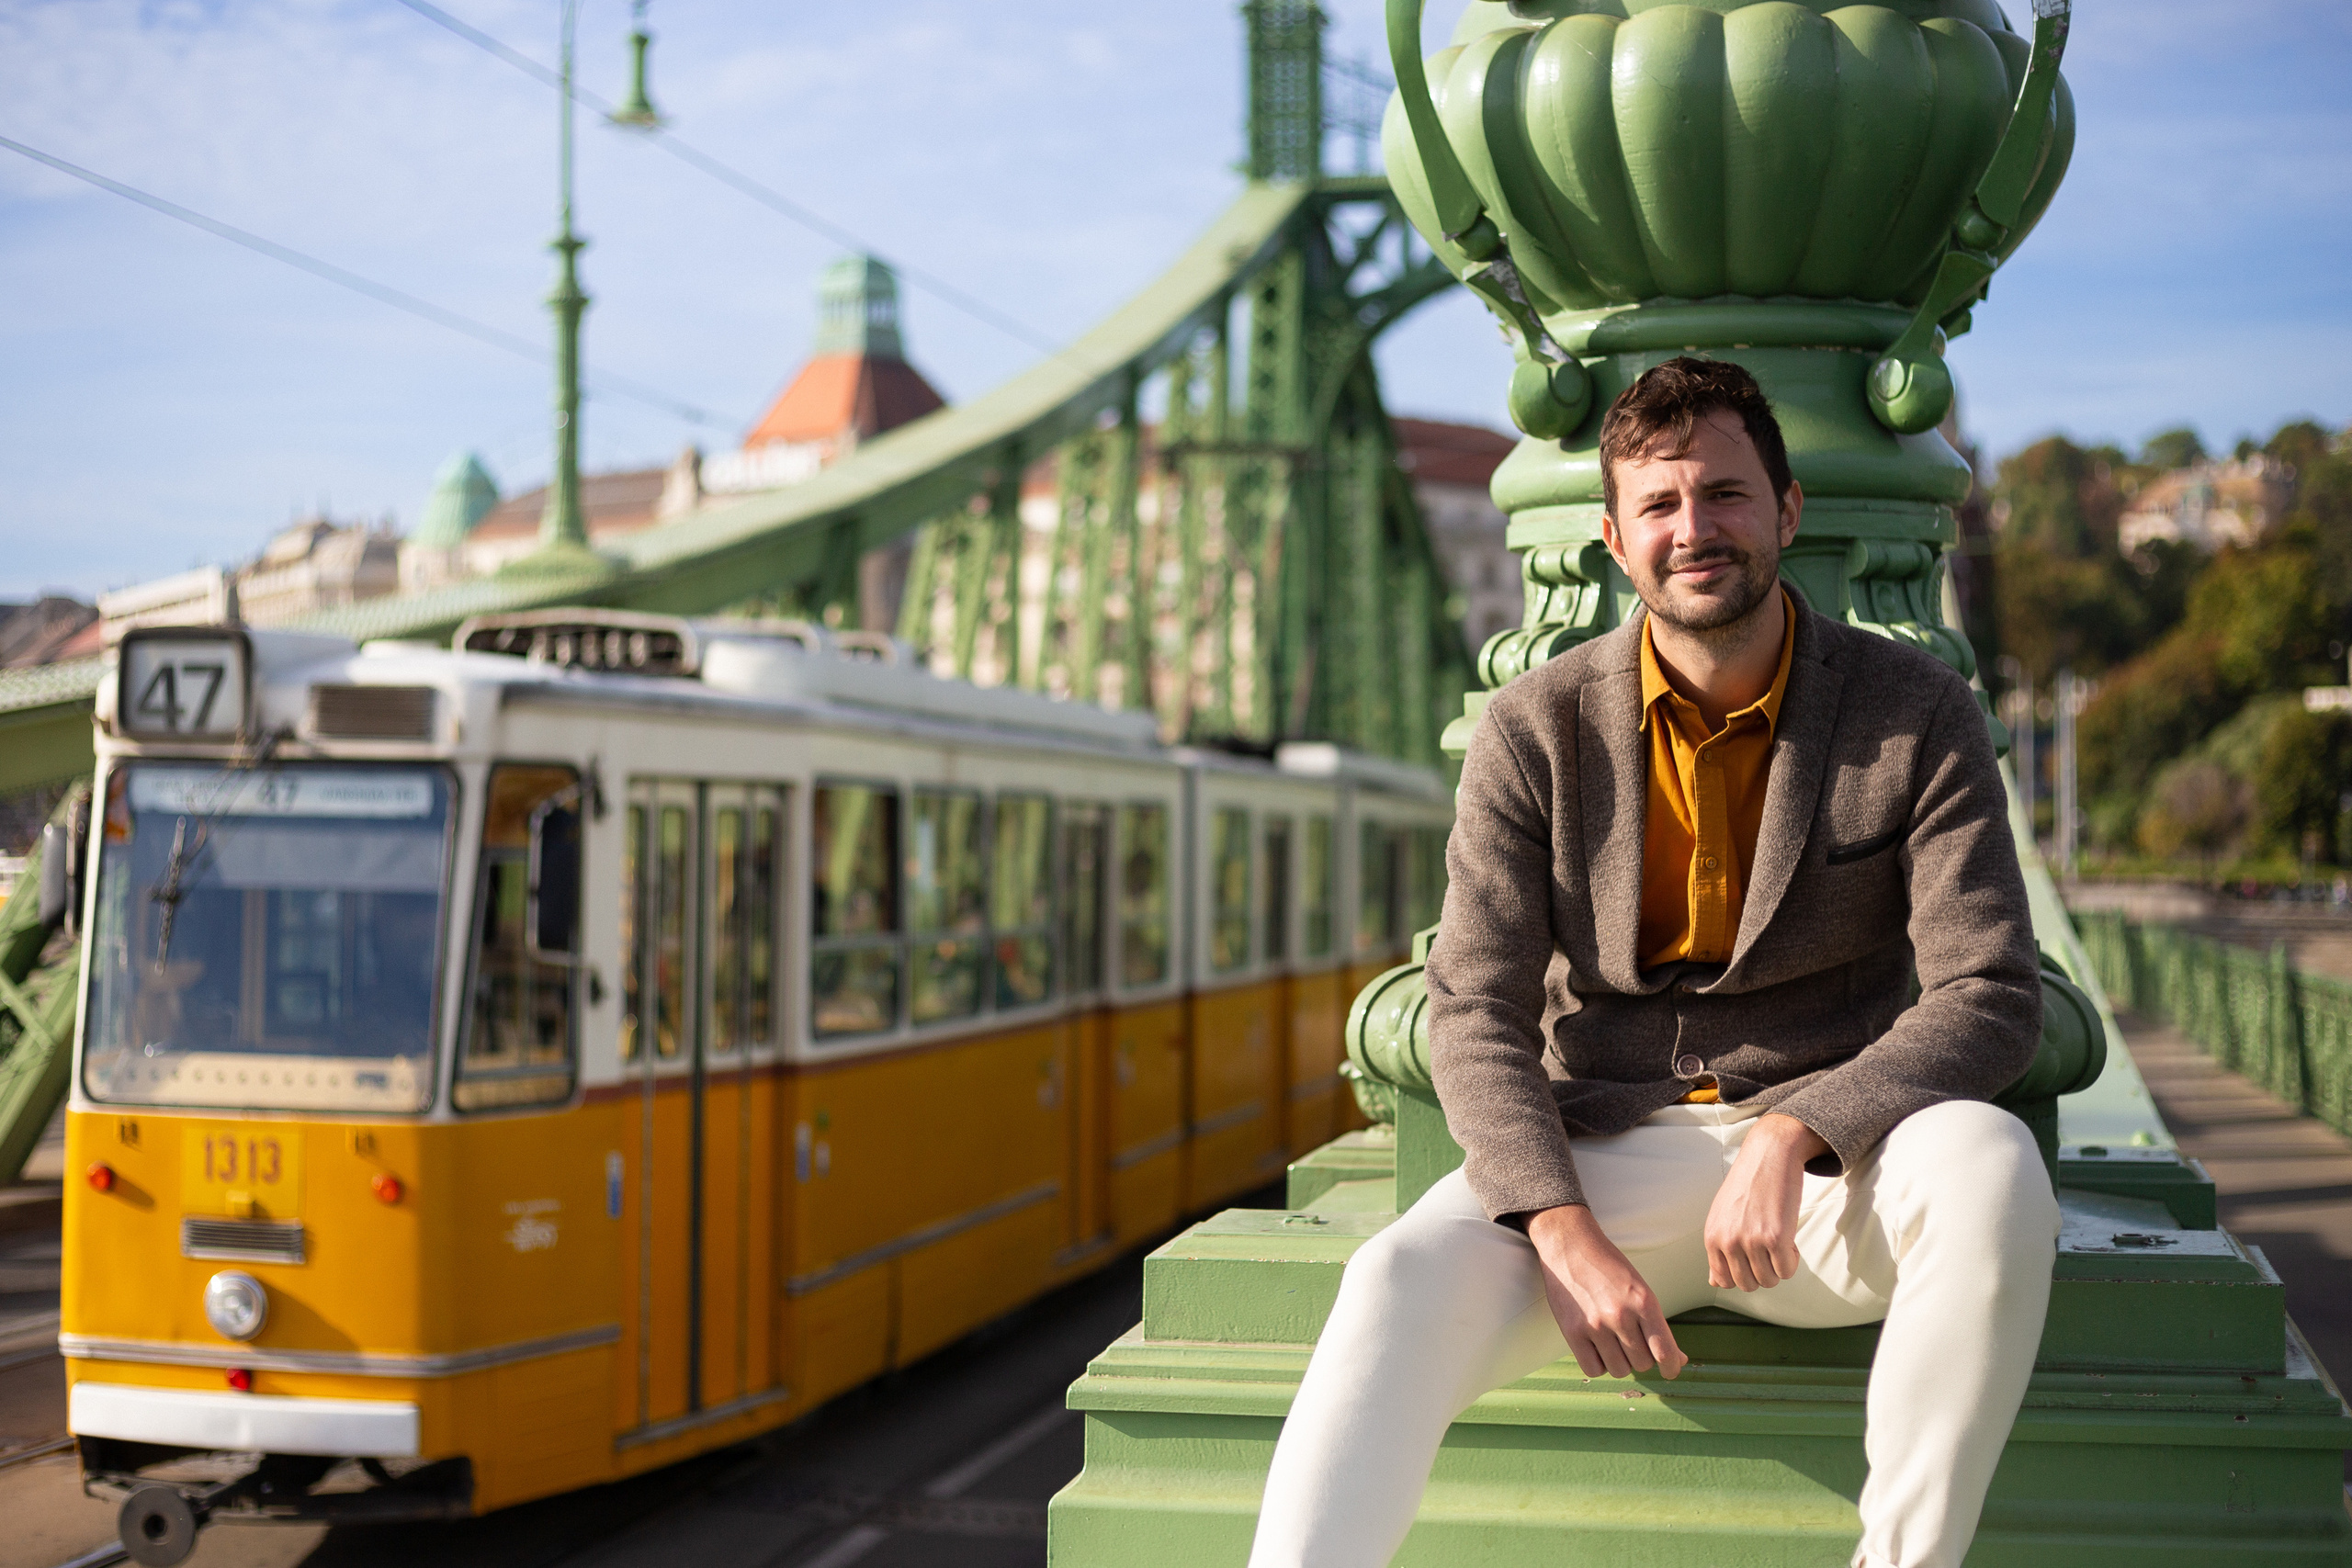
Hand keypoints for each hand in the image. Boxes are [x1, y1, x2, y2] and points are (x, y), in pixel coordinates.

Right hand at [1524, 1205, 1687, 1379]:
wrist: (1570, 1244)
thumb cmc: (1609, 1267)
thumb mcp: (1640, 1289)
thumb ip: (1657, 1325)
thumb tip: (1678, 1360)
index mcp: (1644, 1302)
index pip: (1664, 1351)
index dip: (1671, 1368)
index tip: (1669, 1370)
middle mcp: (1620, 1315)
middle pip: (1642, 1364)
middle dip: (1641, 1357)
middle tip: (1631, 1340)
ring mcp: (1594, 1325)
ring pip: (1619, 1370)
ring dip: (1620, 1362)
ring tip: (1612, 1342)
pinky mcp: (1572, 1331)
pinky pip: (1593, 1369)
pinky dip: (1598, 1364)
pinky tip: (1596, 1347)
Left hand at [1704, 1113, 1830, 1291]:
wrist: (1769, 1155)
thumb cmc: (1747, 1186)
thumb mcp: (1722, 1216)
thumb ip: (1718, 1250)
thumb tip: (1714, 1284)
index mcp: (1712, 1237)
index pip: (1724, 1281)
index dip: (1744, 1273)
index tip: (1752, 1256)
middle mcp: (1728, 1241)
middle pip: (1748, 1285)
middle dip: (1762, 1273)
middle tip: (1768, 1249)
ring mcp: (1751, 1240)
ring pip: (1770, 1281)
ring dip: (1779, 1267)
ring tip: (1778, 1241)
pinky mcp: (1776, 1237)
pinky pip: (1787, 1271)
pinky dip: (1792, 1261)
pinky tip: (1789, 1239)